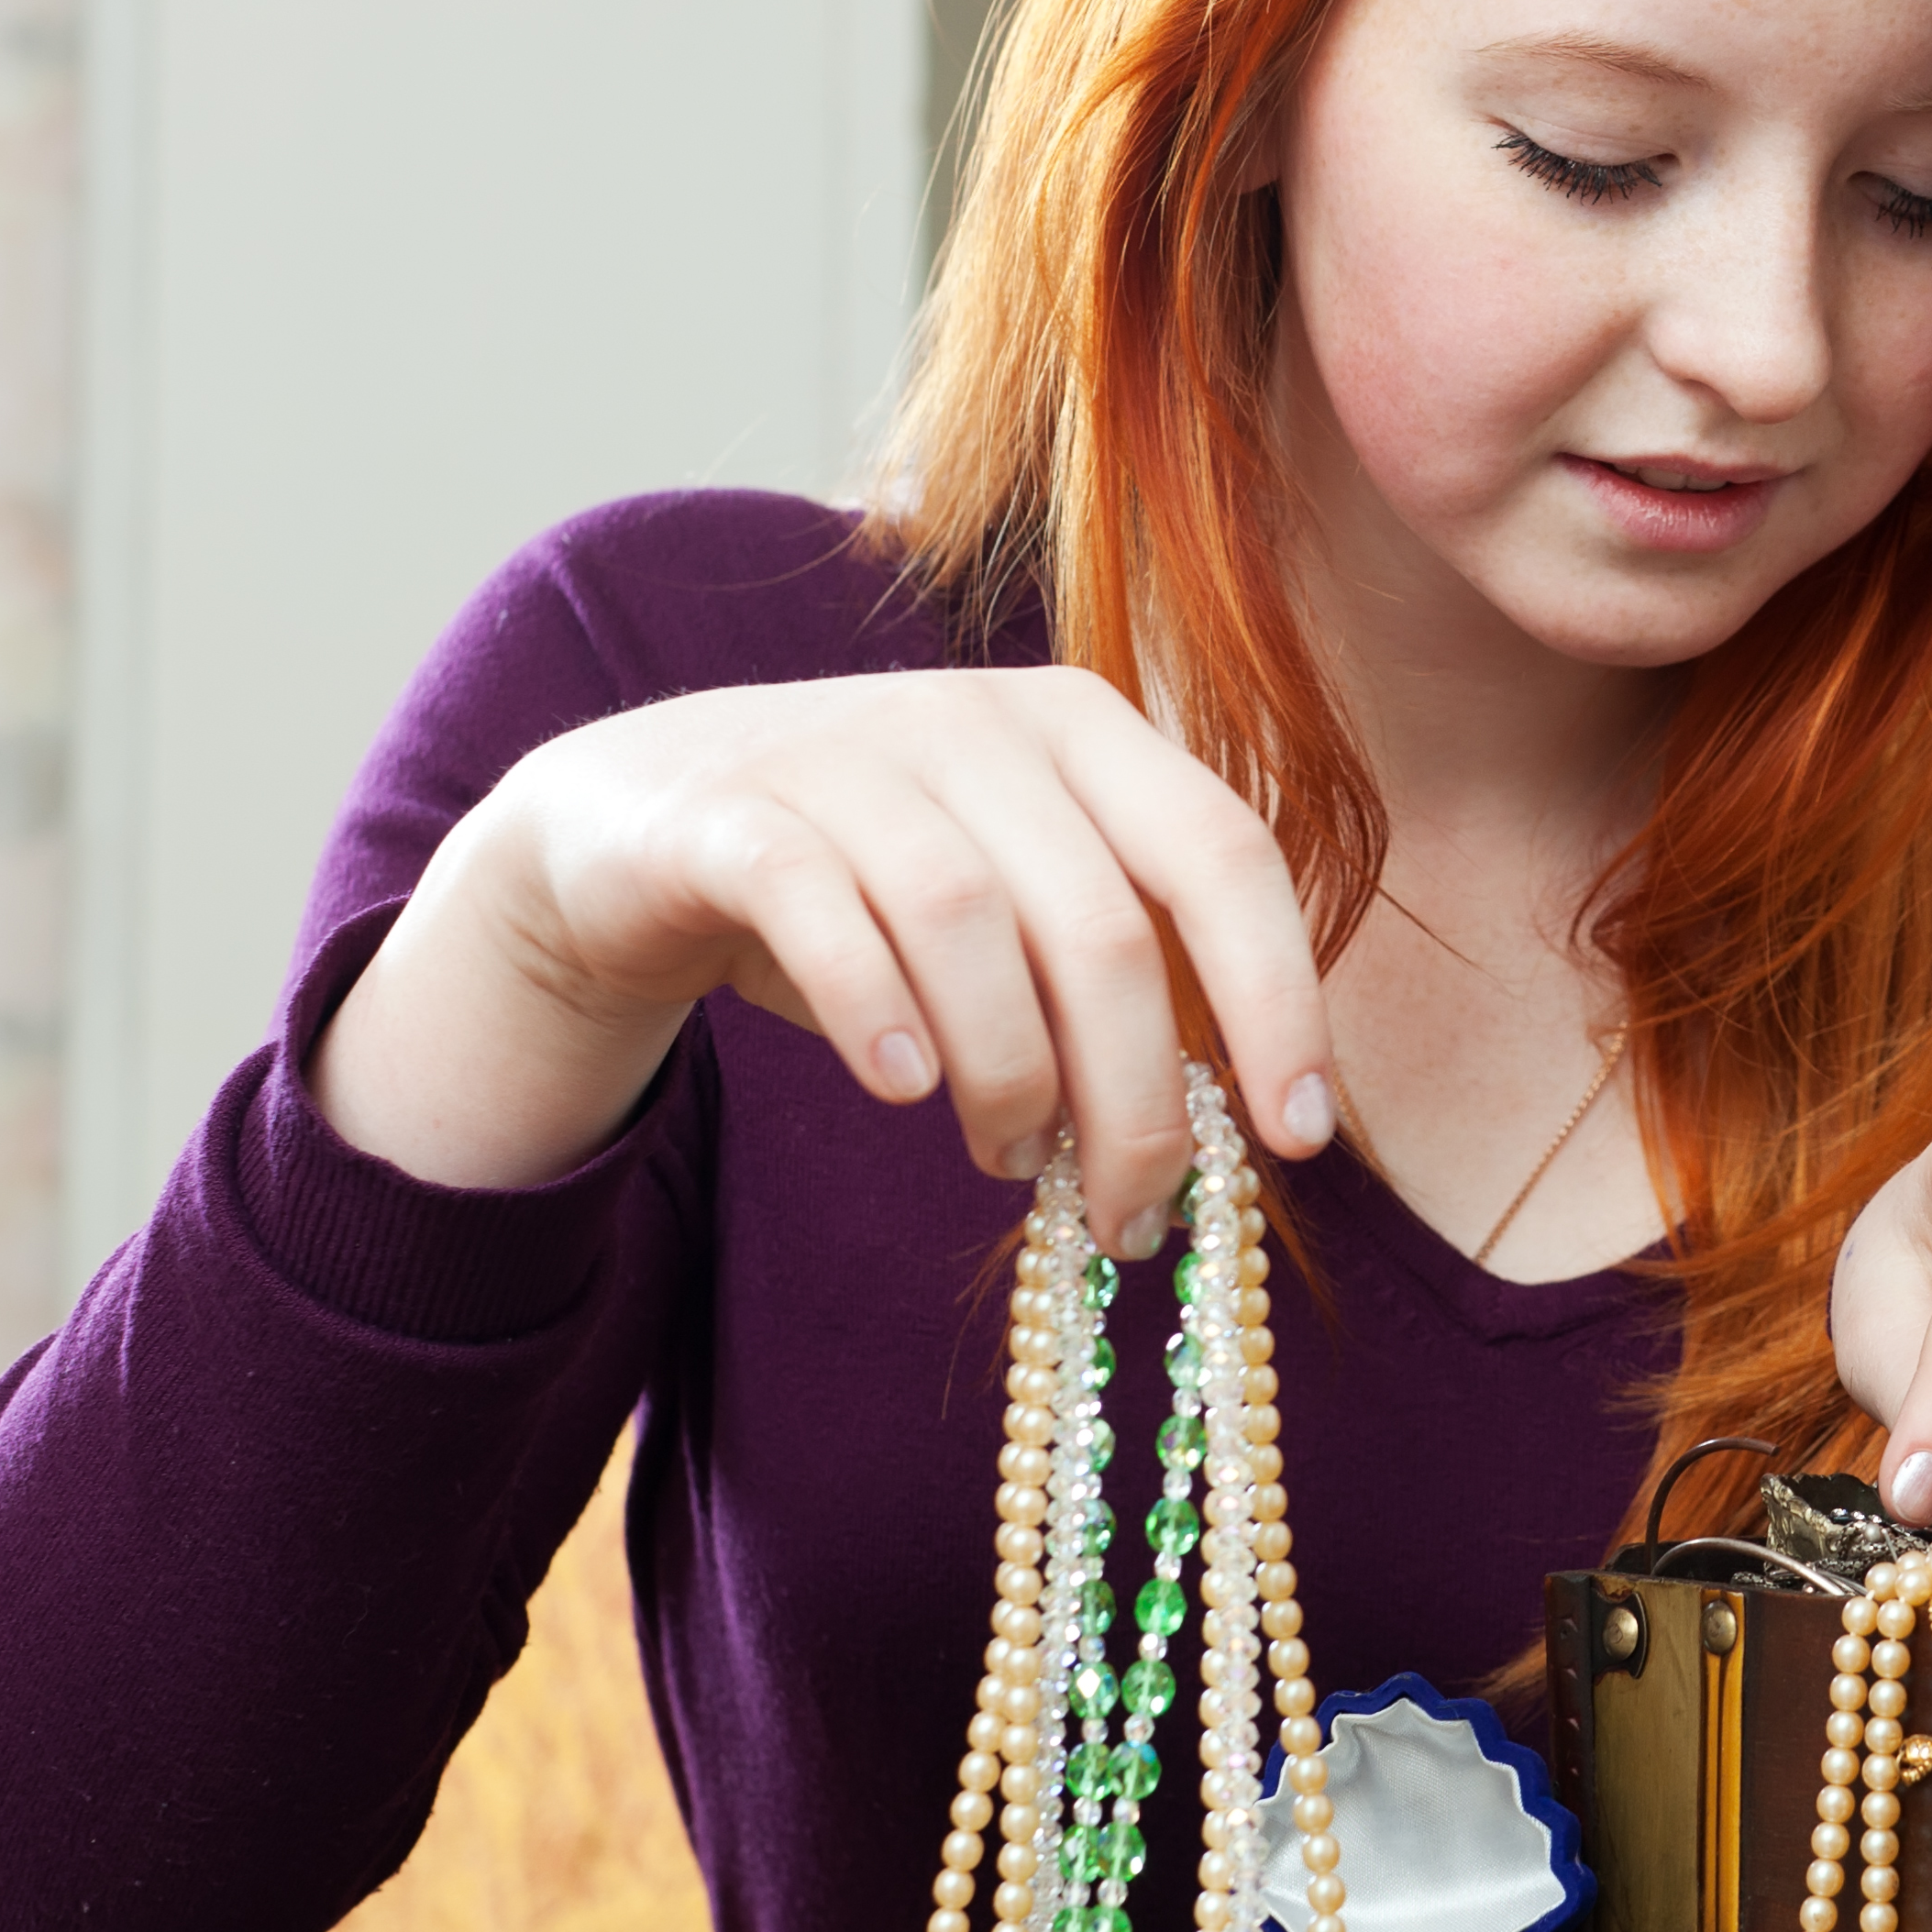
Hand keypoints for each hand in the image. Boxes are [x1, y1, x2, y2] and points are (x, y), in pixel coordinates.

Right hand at [313, 668, 1335, 1249]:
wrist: (635, 828)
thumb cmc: (870, 890)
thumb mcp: (1014, 910)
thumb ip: (1112, 983)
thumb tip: (1204, 1137)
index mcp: (1085, 729)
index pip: (1223, 854)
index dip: (1278, 997)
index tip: (1295, 1137)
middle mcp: (979, 717)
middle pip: (1102, 922)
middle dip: (1133, 1096)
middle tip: (1127, 1213)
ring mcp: (848, 751)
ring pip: (968, 919)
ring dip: (1009, 1070)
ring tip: (1009, 1157)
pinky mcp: (730, 811)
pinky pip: (820, 908)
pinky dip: (876, 1008)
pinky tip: (904, 1091)